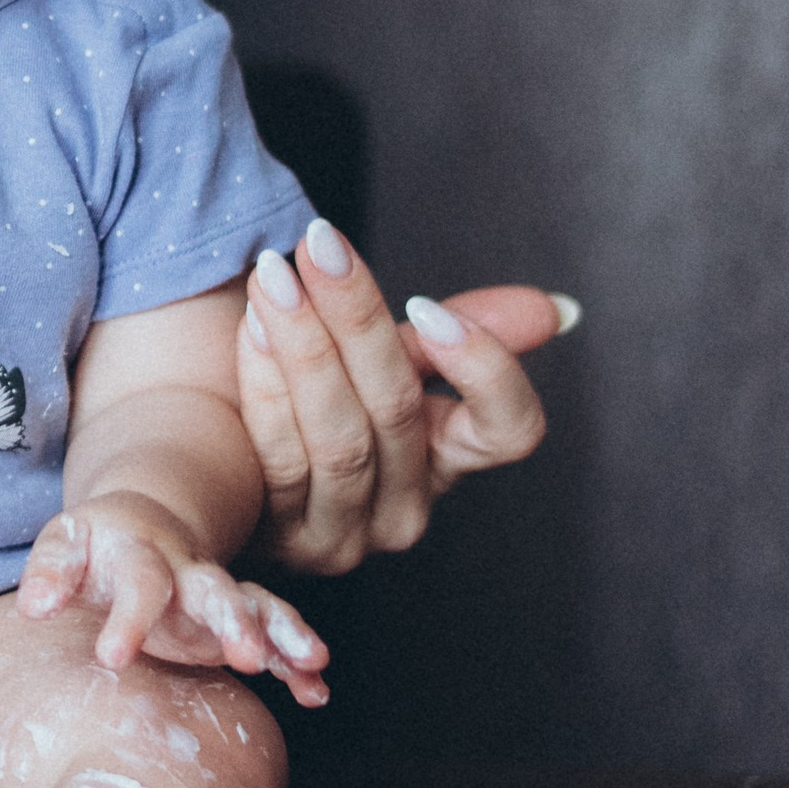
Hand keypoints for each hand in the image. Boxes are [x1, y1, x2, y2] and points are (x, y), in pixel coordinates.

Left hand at [18, 494, 330, 702]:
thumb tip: (33, 605)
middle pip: (216, 590)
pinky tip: (316, 692)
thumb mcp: (65, 544)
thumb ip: (50, 571)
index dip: (129, 619)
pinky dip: (297, 661)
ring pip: (258, 607)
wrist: (139, 521)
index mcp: (141, 553)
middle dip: (235, 621)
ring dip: (284, 634)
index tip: (113, 658)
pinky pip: (275, 633)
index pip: (139, 582)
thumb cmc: (95, 544)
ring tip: (313, 661)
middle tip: (247, 657)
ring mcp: (216, 594)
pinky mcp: (234, 617)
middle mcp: (187, 572)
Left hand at [240, 221, 575, 574]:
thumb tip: (557, 310)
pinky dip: (264, 386)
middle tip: (319, 248)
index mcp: (451, 456)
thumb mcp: (393, 360)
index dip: (483, 370)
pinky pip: (279, 457)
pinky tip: (252, 326)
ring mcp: (346, 535)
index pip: (510, 430)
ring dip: (303, 346)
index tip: (424, 305)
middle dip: (356, 320)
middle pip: (399, 412)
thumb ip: (460, 328)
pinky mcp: (283, 539)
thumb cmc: (327, 395)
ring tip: (274, 276)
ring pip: (338, 437)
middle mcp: (408, 507)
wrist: (231, 453)